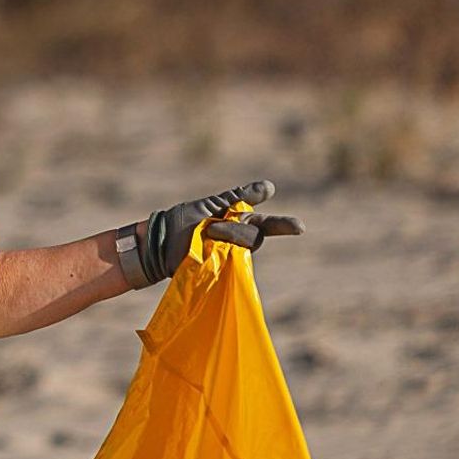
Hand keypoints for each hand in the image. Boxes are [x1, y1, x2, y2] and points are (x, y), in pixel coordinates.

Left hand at [140, 180, 304, 283]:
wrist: (159, 244)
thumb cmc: (182, 222)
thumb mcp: (210, 205)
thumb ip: (238, 197)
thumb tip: (270, 186)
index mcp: (237, 223)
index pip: (265, 224)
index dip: (282, 225)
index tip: (300, 228)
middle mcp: (238, 241)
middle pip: (255, 234)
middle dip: (235, 228)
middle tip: (219, 228)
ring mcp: (231, 257)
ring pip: (246, 245)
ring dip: (227, 236)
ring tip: (206, 235)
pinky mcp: (222, 272)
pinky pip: (235, 265)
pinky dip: (226, 255)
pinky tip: (213, 251)